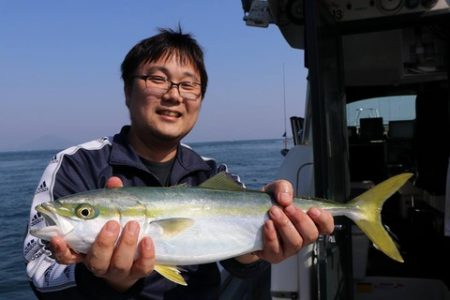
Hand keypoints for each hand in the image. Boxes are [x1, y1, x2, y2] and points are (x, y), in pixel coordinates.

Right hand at [50, 177, 155, 291]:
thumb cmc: (117, 232)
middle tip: (112, 224)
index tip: (58, 237)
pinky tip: (148, 240)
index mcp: (86, 251)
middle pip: (97, 260)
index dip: (60, 249)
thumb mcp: (111, 216)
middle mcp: (100, 264)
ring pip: (119, 264)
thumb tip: (114, 181)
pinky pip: (142, 268)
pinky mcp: (138, 272)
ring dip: (126, 244)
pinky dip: (146, 255)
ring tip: (133, 225)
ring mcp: (119, 270)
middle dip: (104, 243)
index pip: (67, 256)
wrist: (134, 258)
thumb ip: (111, 199)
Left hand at [255, 180, 333, 263]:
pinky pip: (276, 250)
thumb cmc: (269, 204)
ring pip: (295, 242)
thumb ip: (283, 188)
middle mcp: (302, 237)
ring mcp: (289, 249)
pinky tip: (267, 225)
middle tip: (288, 207)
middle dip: (300, 220)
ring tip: (273, 212)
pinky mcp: (274, 255)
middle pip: (311, 234)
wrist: (247, 218)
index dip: (324, 220)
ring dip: (285, 225)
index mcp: (308, 222)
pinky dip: (272, 236)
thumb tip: (285, 199)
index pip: (326, 226)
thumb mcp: (275, 190)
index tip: (313, 210)